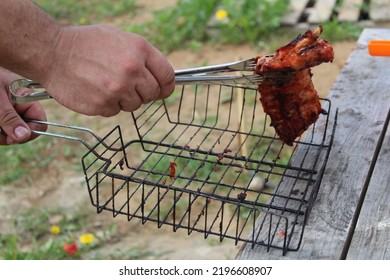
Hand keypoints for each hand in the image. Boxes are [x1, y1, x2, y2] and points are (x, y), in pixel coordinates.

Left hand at [0, 67, 46, 144]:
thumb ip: (9, 118)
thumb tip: (24, 136)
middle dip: (10, 136)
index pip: (41, 122)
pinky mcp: (1, 113)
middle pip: (25, 131)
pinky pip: (2, 131)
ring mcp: (9, 110)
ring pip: (11, 133)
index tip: (14, 137)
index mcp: (27, 98)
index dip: (30, 132)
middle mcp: (20, 105)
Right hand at [40, 25, 174, 116]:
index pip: (168, 77)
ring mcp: (117, 89)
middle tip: (127, 85)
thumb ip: (143, 56)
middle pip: (153, 94)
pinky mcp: (103, 105)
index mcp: (139, 50)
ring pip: (135, 105)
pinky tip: (95, 91)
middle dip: (143, 92)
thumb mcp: (120, 37)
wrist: (52, 52)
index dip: (166, 86)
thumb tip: (161, 76)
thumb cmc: (87, 43)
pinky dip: (107, 105)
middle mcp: (131, 70)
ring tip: (107, 84)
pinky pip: (115, 111)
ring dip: (124, 99)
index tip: (162, 90)